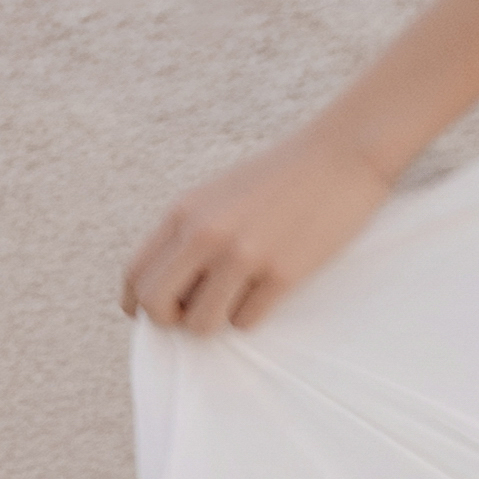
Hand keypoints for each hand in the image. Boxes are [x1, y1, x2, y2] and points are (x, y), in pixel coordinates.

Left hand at [122, 126, 397, 330]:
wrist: (343, 154)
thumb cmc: (282, 176)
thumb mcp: (219, 194)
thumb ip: (189, 230)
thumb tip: (171, 285)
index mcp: (184, 212)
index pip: (135, 275)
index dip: (140, 304)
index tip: (161, 311)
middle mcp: (205, 235)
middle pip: (156, 307)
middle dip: (171, 322)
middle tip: (196, 314)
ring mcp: (243, 256)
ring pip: (200, 324)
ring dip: (215, 324)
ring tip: (236, 304)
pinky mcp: (281, 274)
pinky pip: (245, 322)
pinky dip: (252, 317)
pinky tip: (268, 294)